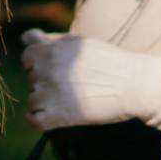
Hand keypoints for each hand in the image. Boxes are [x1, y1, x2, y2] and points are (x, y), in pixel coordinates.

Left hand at [21, 30, 160, 130]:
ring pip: (32, 100)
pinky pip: (33, 121)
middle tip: (67, 86)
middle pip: (30, 78)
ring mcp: (50, 93)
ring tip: (66, 101)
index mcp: (50, 50)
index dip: (39, 63)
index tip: (54, 69)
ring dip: (44, 102)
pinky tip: (51, 118)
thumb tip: (27, 38)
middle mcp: (46, 69)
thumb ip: (50, 40)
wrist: (134, 83)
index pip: (27, 56)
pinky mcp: (59, 115)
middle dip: (43, 82)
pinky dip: (38, 121)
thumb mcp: (77, 42)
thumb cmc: (109, 61)